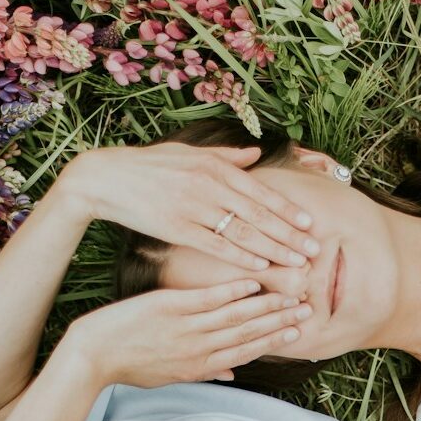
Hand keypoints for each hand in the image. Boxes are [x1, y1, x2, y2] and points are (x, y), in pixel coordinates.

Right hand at [58, 144, 317, 270]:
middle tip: (314, 250)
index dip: (287, 209)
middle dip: (289, 233)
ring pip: (242, 232)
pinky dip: (239, 257)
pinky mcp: (177, 228)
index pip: (260, 191)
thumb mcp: (189, 152)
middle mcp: (209, 185)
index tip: (311, 223)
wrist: (106, 178)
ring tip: (296, 263)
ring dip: (273, 249)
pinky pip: (215, 245)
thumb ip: (226, 156)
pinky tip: (260, 267)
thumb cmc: (150, 166)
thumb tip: (255, 153)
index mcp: (215, 166)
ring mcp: (194, 207)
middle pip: (258, 214)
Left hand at [61, 280, 309, 388]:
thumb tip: (230, 377)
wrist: (92, 356)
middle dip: (281, 322)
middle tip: (308, 309)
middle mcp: (199, 349)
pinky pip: (207, 299)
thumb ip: (203, 373)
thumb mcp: (168, 377)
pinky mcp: (169, 308)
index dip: (275, 340)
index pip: (246, 352)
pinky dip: (231, 292)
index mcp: (200, 367)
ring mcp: (186, 328)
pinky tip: (252, 283)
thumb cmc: (129, 366)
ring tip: (290, 295)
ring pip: (235, 318)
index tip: (298, 331)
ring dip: (266, 306)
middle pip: (249, 335)